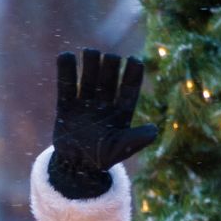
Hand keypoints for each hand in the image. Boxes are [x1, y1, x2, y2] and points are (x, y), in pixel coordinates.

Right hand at [49, 49, 157, 198]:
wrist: (76, 168)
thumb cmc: (102, 158)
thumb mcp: (121, 149)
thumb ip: (137, 139)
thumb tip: (154, 130)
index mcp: (121, 111)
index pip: (129, 88)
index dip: (132, 74)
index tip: (134, 60)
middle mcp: (104, 103)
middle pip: (108, 79)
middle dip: (110, 66)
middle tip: (109, 57)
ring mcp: (85, 103)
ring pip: (89, 79)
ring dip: (90, 64)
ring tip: (90, 51)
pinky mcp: (66, 107)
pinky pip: (66, 87)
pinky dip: (66, 72)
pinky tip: (65, 56)